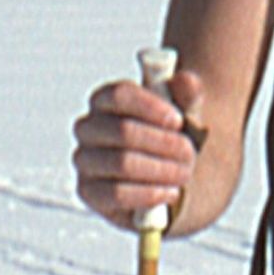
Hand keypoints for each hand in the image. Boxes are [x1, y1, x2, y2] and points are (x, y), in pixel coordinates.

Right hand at [74, 72, 198, 226]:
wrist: (166, 176)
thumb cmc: (169, 136)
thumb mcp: (184, 112)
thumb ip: (188, 94)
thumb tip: (187, 80)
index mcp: (105, 100)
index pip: (119, 95)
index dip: (149, 107)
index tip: (178, 120)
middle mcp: (88, 127)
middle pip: (123, 130)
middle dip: (163, 143)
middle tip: (189, 152)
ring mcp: (84, 160)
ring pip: (122, 163)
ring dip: (161, 169)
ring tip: (184, 173)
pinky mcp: (88, 192)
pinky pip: (115, 194)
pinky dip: (149, 194)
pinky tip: (171, 192)